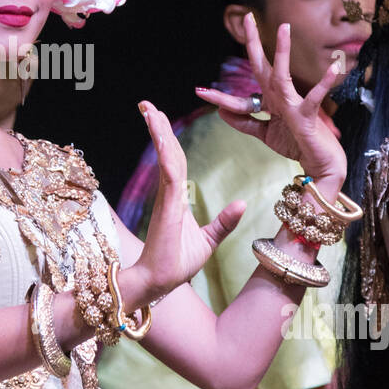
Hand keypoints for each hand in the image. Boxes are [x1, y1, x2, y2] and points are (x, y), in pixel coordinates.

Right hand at [135, 100, 245, 294]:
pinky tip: (164, 138)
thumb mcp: (208, 241)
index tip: (160, 118)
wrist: (158, 284)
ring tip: (149, 110)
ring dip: (159, 133)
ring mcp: (166, 199)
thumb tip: (241, 203)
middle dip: (158, 127)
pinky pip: (169, 175)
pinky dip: (167, 155)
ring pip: (166, 158)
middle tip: (147, 104)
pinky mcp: (167, 208)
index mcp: (176, 198)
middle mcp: (169, 194)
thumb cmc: (176, 264)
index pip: (175, 161)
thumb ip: (223, 222)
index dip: (170, 139)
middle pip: (167, 153)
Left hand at [195, 14, 346, 187]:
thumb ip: (244, 122)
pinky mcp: (307, 116)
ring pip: (283, 77)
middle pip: (263, 67)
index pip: (242, 95)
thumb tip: (220, 111)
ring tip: (284, 29)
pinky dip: (323, 84)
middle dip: (254, 43)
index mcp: (270, 101)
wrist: (320, 162)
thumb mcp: (264, 134)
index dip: (220, 95)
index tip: (199, 91)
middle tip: (247, 17)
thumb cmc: (296, 143)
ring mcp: (293, 105)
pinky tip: (333, 68)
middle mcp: (280, 98)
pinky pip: (313, 98)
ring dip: (283, 53)